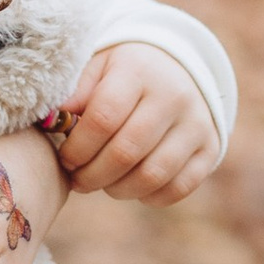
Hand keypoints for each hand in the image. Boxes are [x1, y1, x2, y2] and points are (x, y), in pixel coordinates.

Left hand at [46, 43, 221, 201]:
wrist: (178, 67)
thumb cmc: (124, 73)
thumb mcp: (97, 68)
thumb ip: (74, 92)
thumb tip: (53, 120)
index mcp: (139, 71)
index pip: (102, 119)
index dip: (77, 148)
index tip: (65, 158)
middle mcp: (174, 96)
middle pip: (125, 152)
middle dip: (92, 176)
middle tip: (78, 180)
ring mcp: (197, 123)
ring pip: (152, 175)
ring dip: (118, 189)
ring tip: (102, 183)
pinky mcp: (210, 147)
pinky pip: (179, 188)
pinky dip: (150, 197)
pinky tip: (132, 186)